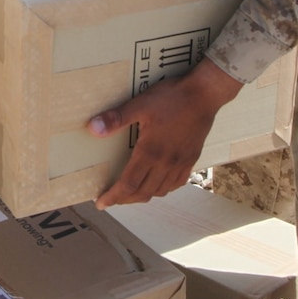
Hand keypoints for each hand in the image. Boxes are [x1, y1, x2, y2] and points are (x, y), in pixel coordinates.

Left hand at [88, 60, 242, 208]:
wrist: (204, 95)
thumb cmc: (172, 98)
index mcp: (151, 152)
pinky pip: (176, 183)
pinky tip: (158, 183)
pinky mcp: (191, 159)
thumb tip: (93, 128)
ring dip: (143, 195)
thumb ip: (116, 118)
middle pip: (143, 192)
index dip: (113, 196)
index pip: (129, 184)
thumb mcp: (140, 105)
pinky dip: (163, 188)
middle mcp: (166, 163)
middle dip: (125, 199)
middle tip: (111, 199)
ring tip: (130, 192)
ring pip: (160, 191)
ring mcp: (181, 163)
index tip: (101, 203)